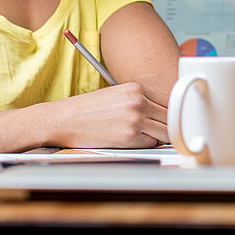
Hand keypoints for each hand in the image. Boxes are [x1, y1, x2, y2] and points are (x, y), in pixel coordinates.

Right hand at [40, 82, 167, 148]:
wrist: (64, 120)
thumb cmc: (87, 110)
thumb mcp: (117, 95)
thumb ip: (139, 102)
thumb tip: (160, 114)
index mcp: (136, 89)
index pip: (167, 103)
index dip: (168, 114)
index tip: (168, 120)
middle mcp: (138, 102)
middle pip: (170, 117)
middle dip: (168, 126)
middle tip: (163, 132)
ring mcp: (135, 119)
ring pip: (164, 132)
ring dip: (160, 137)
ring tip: (148, 137)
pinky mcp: (129, 137)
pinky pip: (151, 144)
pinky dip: (148, 145)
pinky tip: (135, 142)